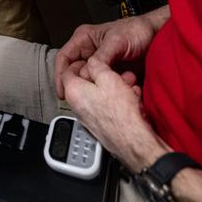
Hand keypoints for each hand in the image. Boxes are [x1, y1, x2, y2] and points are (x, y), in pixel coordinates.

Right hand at [53, 11, 161, 98]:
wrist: (156, 36)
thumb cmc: (137, 31)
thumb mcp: (116, 41)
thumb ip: (101, 58)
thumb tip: (86, 75)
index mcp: (84, 39)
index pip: (64, 58)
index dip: (60, 75)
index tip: (62, 92)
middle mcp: (89, 51)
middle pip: (74, 72)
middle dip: (78, 84)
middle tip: (80, 98)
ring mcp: (99, 63)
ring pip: (89, 80)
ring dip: (95, 88)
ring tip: (102, 93)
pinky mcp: (110, 72)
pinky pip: (102, 84)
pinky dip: (106, 90)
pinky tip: (112, 93)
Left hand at [60, 56, 167, 170]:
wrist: (134, 140)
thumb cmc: (121, 113)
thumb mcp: (108, 77)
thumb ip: (97, 65)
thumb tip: (92, 62)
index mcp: (74, 92)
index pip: (67, 71)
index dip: (81, 63)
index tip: (91, 61)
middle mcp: (77, 107)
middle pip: (86, 84)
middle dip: (103, 77)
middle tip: (116, 74)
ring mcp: (88, 118)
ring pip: (99, 96)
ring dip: (114, 88)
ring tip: (129, 87)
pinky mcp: (100, 126)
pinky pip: (106, 108)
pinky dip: (117, 101)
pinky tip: (131, 100)